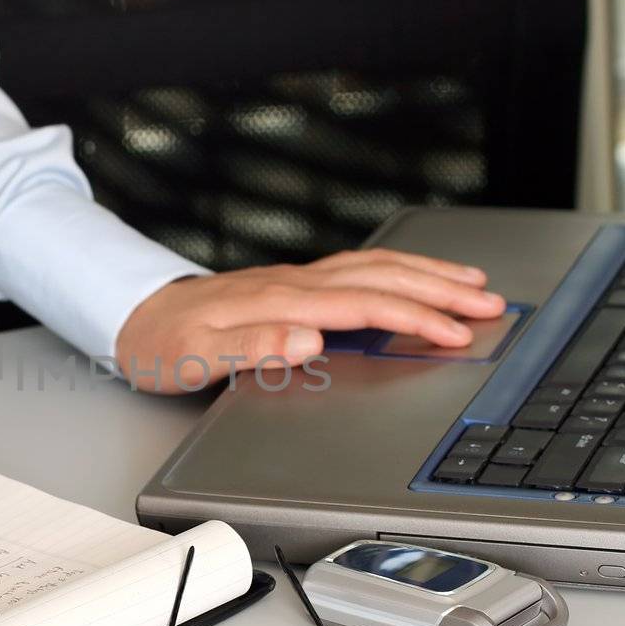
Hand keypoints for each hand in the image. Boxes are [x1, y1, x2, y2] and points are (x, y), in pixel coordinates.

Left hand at [115, 249, 505, 392]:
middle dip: (441, 290)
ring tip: (473, 284)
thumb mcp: (197, 358)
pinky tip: (415, 278)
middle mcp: (293, 284)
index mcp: (279, 302)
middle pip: (382, 278)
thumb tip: (309, 341)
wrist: (133, 320)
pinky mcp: (292, 284)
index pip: (363, 306)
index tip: (456, 333)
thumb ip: (254, 347)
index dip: (414, 318)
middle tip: (491, 305)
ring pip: (375, 267)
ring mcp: (295, 280)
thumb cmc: (162, 345)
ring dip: (427, 274)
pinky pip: (357, 270)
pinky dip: (397, 271)